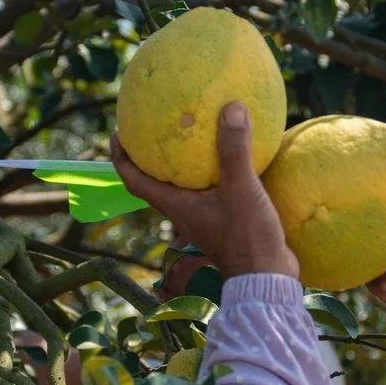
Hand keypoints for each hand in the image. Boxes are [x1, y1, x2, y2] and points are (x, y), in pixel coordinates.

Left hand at [111, 103, 298, 279]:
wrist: (269, 276)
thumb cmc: (247, 237)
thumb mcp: (241, 189)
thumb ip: (234, 150)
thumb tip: (231, 108)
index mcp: (177, 207)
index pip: (136, 182)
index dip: (121, 159)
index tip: (116, 135)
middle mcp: (186, 213)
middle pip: (157, 184)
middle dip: (150, 159)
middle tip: (152, 132)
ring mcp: (206, 220)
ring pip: (186, 190)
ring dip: (183, 168)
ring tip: (193, 141)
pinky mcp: (228, 222)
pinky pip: (214, 192)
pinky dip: (217, 175)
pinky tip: (237, 159)